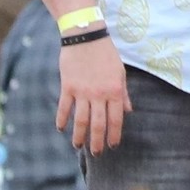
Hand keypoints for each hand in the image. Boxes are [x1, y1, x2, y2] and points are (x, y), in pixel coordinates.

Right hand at [57, 35, 130, 153]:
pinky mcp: (67, 86)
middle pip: (98, 124)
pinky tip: (61, 129)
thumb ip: (123, 93)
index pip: (116, 119)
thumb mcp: (120, 72)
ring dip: (79, 135)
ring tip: (78, 146)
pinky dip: (62, 119)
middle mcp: (99, 94)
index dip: (114, 135)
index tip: (113, 145)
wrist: (86, 35)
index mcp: (114, 91)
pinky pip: (64, 107)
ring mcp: (82, 91)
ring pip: (81, 120)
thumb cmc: (106, 53)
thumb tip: (128, 111)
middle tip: (97, 154)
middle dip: (98, 141)